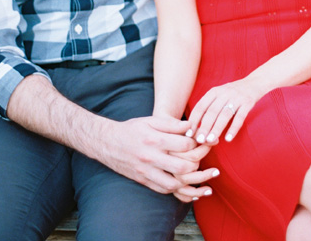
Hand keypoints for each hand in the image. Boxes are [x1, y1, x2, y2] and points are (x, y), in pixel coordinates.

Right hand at [94, 115, 213, 194]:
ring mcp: (146, 171)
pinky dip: (176, 189)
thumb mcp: (151, 120)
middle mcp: (151, 157)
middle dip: (197, 164)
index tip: (202, 142)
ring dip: (189, 182)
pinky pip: (163, 190)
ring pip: (174, 183)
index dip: (197, 143)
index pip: (184, 145)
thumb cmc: (131, 129)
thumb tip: (191, 126)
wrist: (107, 143)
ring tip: (200, 177)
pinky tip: (185, 185)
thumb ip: (172, 123)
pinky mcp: (143, 180)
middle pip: (182, 167)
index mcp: (155, 139)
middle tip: (203, 159)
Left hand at [187, 79, 263, 145]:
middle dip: (204, 126)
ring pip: (225, 115)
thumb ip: (209, 106)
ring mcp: (237, 97)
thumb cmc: (234, 93)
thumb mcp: (220, 94)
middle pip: (212, 111)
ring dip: (217, 128)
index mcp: (214, 91)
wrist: (256, 82)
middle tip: (199, 140)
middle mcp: (224, 93)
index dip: (194, 120)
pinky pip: (240, 117)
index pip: (201, 106)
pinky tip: (229, 138)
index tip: (188, 133)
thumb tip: (195, 126)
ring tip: (211, 141)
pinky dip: (234, 128)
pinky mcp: (248, 102)